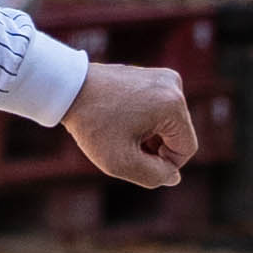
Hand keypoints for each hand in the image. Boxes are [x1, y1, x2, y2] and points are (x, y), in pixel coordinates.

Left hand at [59, 61, 193, 186]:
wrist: (66, 88)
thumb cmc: (92, 124)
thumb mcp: (121, 162)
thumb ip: (153, 176)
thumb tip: (174, 176)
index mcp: (173, 104)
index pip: (186, 149)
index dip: (163, 164)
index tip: (132, 159)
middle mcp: (173, 85)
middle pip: (178, 135)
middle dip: (154, 148)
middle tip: (121, 145)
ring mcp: (162, 77)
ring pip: (167, 124)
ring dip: (147, 137)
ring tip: (118, 133)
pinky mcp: (151, 76)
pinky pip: (158, 111)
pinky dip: (142, 122)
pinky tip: (118, 122)